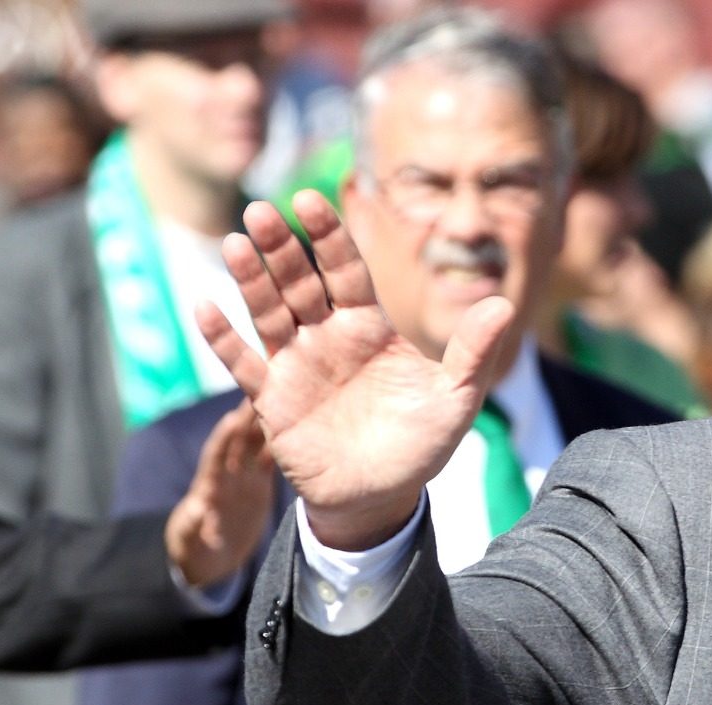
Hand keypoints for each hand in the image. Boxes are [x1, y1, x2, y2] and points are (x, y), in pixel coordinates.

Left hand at [165, 400, 274, 587]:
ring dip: (268, 422)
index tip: (235, 417)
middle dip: (249, 415)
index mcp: (208, 487)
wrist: (209, 559)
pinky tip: (302, 427)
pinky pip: (270, 460)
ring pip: (257, 444)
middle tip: (266, 388)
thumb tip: (197, 511)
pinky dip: (282, 444)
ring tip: (289, 398)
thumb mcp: (189, 544)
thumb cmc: (194, 552)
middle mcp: (226, 476)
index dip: (224, 437)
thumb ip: (191, 528)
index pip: (216, 456)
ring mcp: (243, 478)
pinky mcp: (257, 484)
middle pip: (239, 440)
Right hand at [198, 191, 512, 548]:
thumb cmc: (420, 444)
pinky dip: (224, 339)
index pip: (345, 271)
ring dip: (250, 280)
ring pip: (268, 313)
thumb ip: (474, 352)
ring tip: (236, 243)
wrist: (383, 497)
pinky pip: (244, 365)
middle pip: (300, 283)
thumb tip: (506, 304)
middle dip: (281, 248)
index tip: (310, 200)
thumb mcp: (456, 399)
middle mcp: (328, 338)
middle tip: (261, 211)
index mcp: (369, 328)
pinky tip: (205, 307)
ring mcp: (297, 366)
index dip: (329, 237)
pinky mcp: (274, 401)